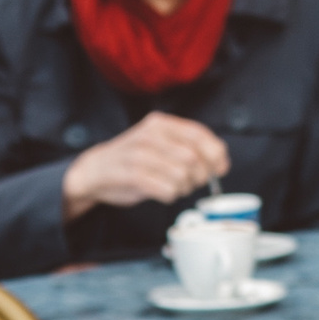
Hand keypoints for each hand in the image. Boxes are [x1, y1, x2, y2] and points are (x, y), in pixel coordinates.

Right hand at [60, 113, 230, 218]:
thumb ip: (189, 148)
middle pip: (193, 158)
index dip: (215, 153)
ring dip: (184, 187)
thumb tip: (222, 164)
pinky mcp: (132, 175)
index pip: (199, 134)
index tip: (220, 167)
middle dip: (199, 175)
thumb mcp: (161, 143)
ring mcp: (140, 154)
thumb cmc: (135, 158)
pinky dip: (170, 195)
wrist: (96, 169)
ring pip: (181, 176)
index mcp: (161, 124)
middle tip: (192, 181)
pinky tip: (162, 192)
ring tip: (175, 186)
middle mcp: (151, 135)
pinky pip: (166, 190)